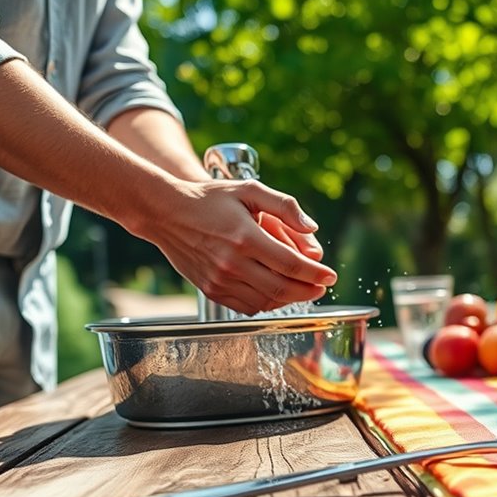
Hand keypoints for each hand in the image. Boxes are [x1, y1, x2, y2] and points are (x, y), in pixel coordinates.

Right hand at [138, 177, 337, 314]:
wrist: (165, 212)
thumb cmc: (209, 198)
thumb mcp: (249, 189)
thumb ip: (284, 206)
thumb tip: (312, 228)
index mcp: (245, 237)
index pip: (291, 264)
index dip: (316, 273)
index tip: (330, 276)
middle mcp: (232, 262)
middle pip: (282, 288)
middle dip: (309, 290)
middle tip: (321, 287)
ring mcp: (220, 280)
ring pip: (266, 301)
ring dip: (290, 299)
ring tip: (303, 289)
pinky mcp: (211, 290)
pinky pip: (247, 306)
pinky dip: (267, 304)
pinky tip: (276, 293)